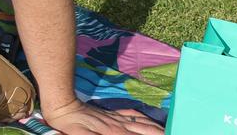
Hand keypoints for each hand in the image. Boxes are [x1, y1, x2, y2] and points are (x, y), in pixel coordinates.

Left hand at [42, 99, 163, 134]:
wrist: (62, 105)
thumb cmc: (70, 124)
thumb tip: (122, 134)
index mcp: (116, 132)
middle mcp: (121, 125)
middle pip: (148, 131)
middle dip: (161, 133)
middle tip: (174, 132)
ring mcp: (116, 118)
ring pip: (143, 123)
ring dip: (157, 128)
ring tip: (168, 131)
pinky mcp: (111, 114)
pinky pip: (133, 115)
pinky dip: (145, 119)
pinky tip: (148, 121)